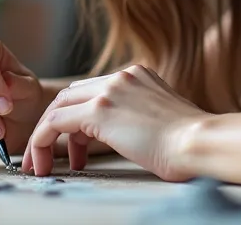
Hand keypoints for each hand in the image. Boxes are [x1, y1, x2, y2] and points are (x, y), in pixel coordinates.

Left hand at [22, 64, 209, 180]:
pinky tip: (43, 163)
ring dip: (44, 137)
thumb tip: (129, 135)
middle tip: (49, 155)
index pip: (94, 90)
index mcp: (139, 75)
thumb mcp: (164, 118)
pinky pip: (54, 123)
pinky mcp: (98, 110)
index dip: (77, 119)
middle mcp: (122, 76)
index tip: (76, 149)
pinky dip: (41, 142)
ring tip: (43, 165)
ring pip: (57, 107)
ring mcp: (109, 90)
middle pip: (71, 95)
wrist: (199, 142)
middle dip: (55, 126)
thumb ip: (142, 115)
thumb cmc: (191, 142)